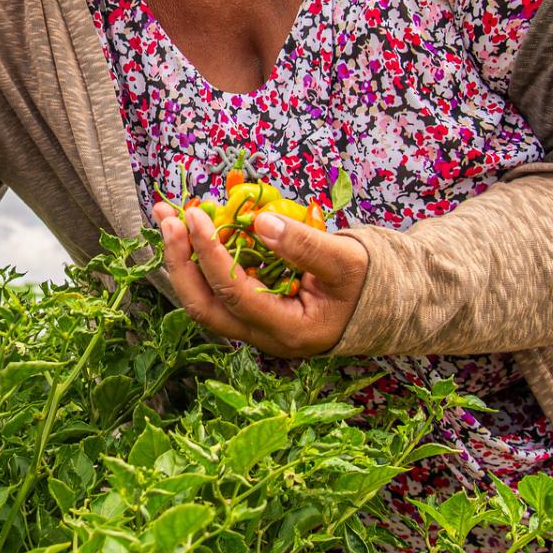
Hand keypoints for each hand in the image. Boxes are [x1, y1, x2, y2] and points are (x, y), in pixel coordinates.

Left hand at [154, 199, 368, 359]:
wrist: (384, 304)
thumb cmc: (369, 283)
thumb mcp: (346, 261)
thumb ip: (304, 246)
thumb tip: (259, 223)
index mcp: (289, 331)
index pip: (235, 294)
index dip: (210, 254)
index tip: (195, 216)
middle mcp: (265, 336)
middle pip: (205, 306)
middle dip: (179, 261)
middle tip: (168, 217)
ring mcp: (256, 327)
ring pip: (204, 299)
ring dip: (182, 258)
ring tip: (170, 216)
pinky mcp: (253, 311)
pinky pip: (216, 288)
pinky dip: (199, 258)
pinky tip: (194, 227)